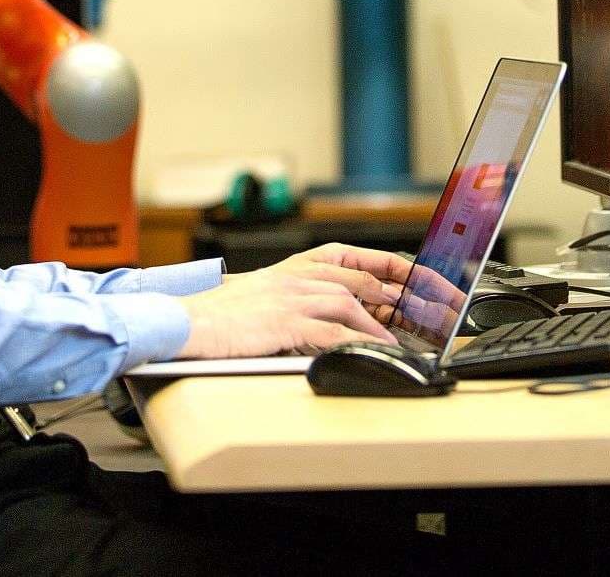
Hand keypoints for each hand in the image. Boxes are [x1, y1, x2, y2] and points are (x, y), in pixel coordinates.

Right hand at [175, 243, 407, 358]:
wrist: (188, 322)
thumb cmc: (221, 315)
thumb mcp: (264, 296)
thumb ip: (297, 298)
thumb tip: (334, 313)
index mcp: (293, 266)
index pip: (350, 256)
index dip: (386, 265)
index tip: (414, 275)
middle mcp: (295, 275)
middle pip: (359, 277)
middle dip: (394, 294)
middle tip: (420, 310)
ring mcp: (290, 297)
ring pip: (349, 303)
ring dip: (377, 323)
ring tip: (397, 341)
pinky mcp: (284, 322)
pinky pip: (331, 332)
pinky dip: (356, 342)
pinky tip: (371, 352)